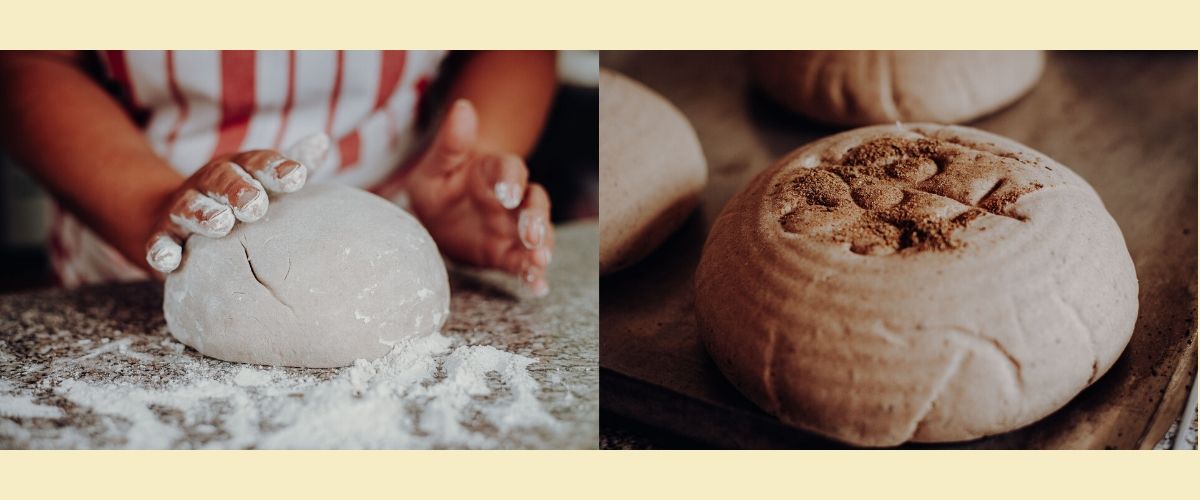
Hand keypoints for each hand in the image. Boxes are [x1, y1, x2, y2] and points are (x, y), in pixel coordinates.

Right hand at [144, 135, 329, 273]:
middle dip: (239, 191)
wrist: (176, 215)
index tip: (298, 177)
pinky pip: (158, 243)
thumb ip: (290, 164)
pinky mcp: (161, 237)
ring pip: (189, 208)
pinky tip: (169, 259)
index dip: (276, 168)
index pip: (257, 163)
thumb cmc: (239, 198)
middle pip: (222, 181)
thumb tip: (322, 140)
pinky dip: (161, 250)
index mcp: (238, 169)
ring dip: (203, 215)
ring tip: (221, 224)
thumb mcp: (263, 179)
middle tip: (257, 205)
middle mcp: (208, 184)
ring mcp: (182, 209)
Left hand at [398, 99, 553, 296]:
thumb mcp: (436, 165)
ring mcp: (513, 227)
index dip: (513, 180)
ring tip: (540, 261)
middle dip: (536, 219)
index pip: (512, 170)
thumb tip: (463, 107)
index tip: (508, 194)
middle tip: (531, 234)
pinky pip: (524, 263)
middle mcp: (512, 200)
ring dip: (541, 247)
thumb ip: (451, 142)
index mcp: (495, 172)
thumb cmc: (438, 183)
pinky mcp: (508, 252)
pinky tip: (537, 288)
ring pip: (537, 234)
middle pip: (535, 203)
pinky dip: (534, 276)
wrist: (437, 213)